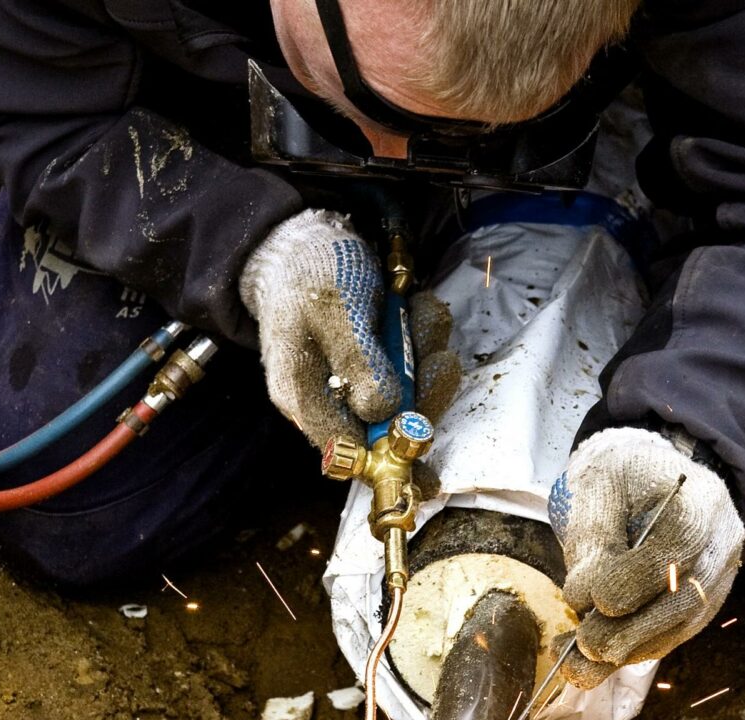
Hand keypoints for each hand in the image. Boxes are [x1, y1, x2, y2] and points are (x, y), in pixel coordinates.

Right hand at [240, 210, 458, 448]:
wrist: (305, 241)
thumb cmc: (312, 271)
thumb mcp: (335, 309)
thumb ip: (358, 360)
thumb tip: (383, 411)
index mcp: (304, 396)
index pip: (348, 450)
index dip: (388, 452)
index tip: (421, 437)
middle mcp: (331, 400)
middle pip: (387, 428)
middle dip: (422, 392)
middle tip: (440, 358)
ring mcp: (356, 383)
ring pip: (407, 395)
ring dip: (427, 356)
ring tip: (423, 311)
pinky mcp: (376, 365)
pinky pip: (411, 367)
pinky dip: (423, 338)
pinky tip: (417, 306)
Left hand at [547, 427, 744, 687]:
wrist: (655, 476)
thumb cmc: (623, 478)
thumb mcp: (601, 487)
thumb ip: (593, 539)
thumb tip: (583, 600)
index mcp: (701, 500)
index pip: (681, 544)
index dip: (638, 578)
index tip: (596, 600)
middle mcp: (722, 543)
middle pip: (687, 596)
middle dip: (633, 629)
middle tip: (586, 645)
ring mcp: (718, 577)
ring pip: (681, 625)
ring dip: (629, 649)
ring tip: (579, 663)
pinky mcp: (703, 604)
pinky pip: (673, 634)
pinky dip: (634, 650)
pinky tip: (594, 662)